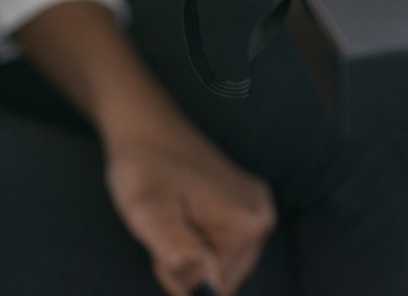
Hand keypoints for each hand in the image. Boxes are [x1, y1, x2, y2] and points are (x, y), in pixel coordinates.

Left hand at [105, 122, 275, 295]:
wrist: (148, 128)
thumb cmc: (144, 167)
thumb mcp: (148, 211)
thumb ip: (179, 250)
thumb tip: (211, 283)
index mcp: (246, 219)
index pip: (214, 285)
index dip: (178, 273)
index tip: (161, 243)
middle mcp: (263, 214)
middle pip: (225, 277)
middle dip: (189, 267)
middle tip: (166, 230)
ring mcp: (258, 206)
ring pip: (224, 265)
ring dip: (193, 256)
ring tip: (174, 222)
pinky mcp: (248, 202)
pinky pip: (227, 247)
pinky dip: (201, 243)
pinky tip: (186, 219)